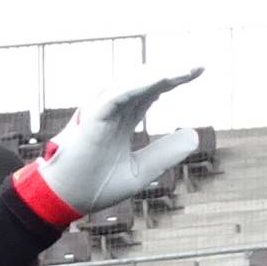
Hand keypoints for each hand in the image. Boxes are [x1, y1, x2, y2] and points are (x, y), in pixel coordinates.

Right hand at [11, 68, 204, 224]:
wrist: (67, 199)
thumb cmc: (96, 186)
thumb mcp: (140, 170)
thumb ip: (165, 153)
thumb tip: (193, 135)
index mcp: (124, 119)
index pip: (153, 91)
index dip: (175, 79)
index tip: (199, 70)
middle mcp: (114, 109)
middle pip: (146, 81)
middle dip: (172, 71)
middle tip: (199, 65)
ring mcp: (102, 110)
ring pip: (134, 83)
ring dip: (159, 75)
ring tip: (185, 70)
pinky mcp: (93, 116)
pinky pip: (117, 95)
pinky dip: (138, 86)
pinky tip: (161, 80)